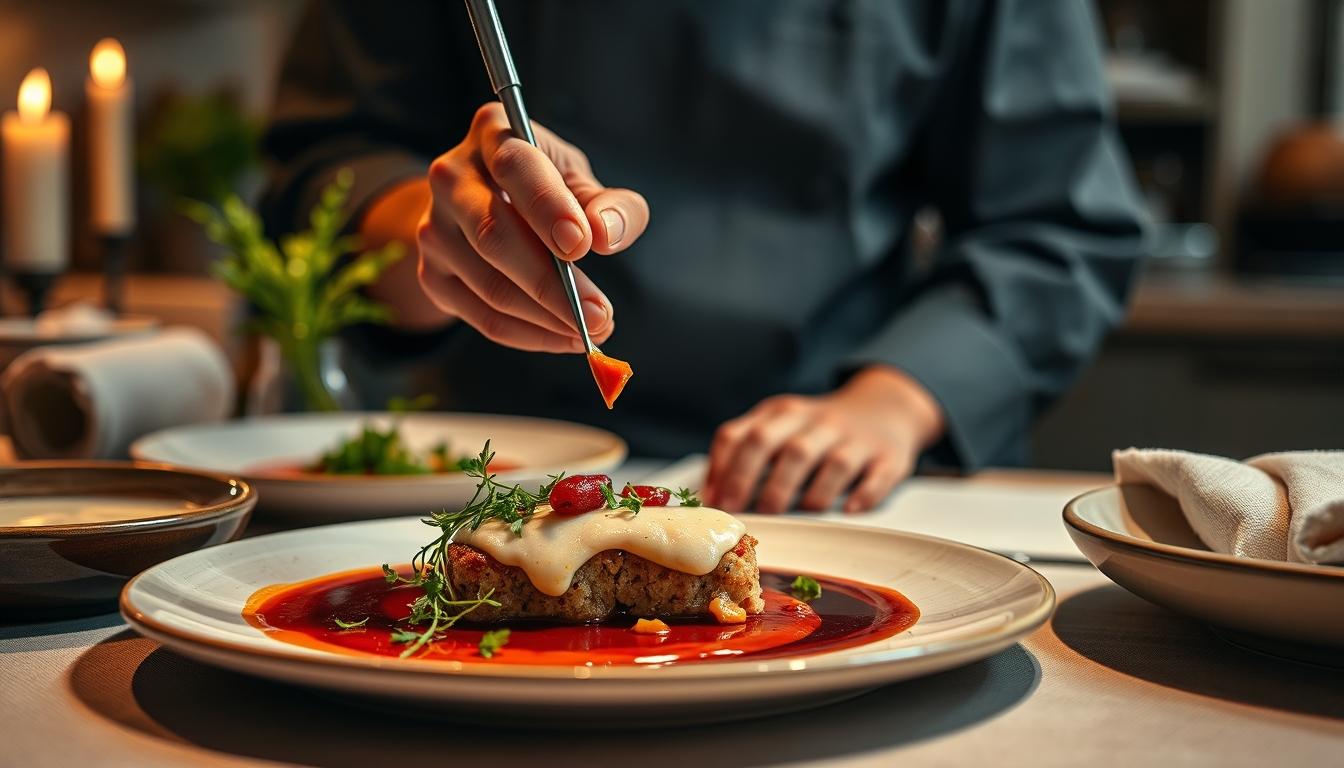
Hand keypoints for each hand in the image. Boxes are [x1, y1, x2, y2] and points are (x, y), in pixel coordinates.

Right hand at [416, 103, 649, 351]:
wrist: (488, 202)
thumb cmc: (548, 187)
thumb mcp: (583, 182)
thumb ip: (610, 204)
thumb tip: (604, 235)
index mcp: (493, 134)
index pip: (515, 168)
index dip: (547, 207)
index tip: (581, 245)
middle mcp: (451, 176)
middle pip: (494, 235)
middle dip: (553, 283)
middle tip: (600, 315)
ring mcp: (434, 228)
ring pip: (490, 285)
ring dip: (547, 318)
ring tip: (592, 330)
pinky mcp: (432, 274)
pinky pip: (482, 316)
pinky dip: (530, 335)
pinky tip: (564, 337)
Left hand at [703, 367, 944, 513]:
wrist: (885, 407)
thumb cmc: (816, 429)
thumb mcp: (778, 424)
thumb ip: (742, 451)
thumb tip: (709, 495)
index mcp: (782, 412)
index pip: (745, 434)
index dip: (725, 469)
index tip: (715, 502)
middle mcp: (818, 421)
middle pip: (784, 448)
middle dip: (762, 484)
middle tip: (749, 514)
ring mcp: (856, 438)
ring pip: (831, 463)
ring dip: (810, 495)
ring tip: (794, 515)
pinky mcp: (889, 457)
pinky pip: (876, 477)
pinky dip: (862, 495)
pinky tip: (846, 510)